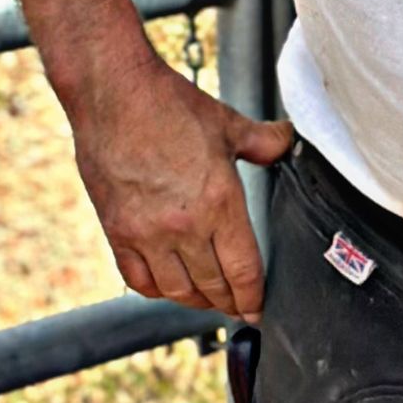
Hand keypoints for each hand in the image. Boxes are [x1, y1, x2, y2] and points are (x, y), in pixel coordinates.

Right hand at [70, 50, 291, 321]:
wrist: (115, 93)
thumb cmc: (171, 104)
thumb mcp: (226, 122)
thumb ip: (262, 141)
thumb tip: (288, 140)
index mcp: (219, 201)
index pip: (243, 270)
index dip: (254, 296)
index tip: (258, 308)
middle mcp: (185, 226)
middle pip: (213, 286)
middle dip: (229, 301)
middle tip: (238, 305)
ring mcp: (148, 233)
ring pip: (178, 290)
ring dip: (196, 301)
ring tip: (208, 299)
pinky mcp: (118, 232)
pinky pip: (139, 279)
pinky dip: (158, 289)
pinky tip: (168, 285)